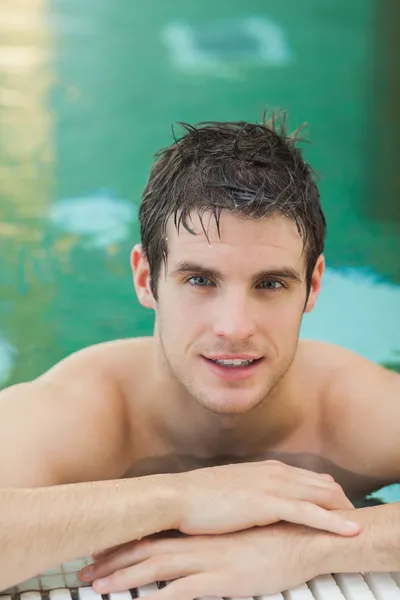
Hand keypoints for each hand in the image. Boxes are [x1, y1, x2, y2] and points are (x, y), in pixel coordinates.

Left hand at [80, 524, 324, 596]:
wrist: (305, 538)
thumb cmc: (275, 537)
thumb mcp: (240, 536)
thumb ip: (216, 540)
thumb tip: (197, 546)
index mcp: (201, 532)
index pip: (154, 536)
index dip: (125, 545)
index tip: (101, 553)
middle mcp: (198, 544)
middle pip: (146, 552)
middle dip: (113, 563)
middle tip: (86, 574)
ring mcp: (209, 561)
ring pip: (156, 571)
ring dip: (124, 580)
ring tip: (97, 589)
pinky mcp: (223, 581)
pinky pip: (183, 593)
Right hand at [174, 460, 358, 535]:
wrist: (177, 497)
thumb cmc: (200, 498)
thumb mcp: (233, 491)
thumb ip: (253, 494)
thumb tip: (262, 504)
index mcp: (267, 470)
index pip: (309, 479)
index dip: (328, 494)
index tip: (339, 508)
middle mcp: (275, 473)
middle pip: (323, 485)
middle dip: (342, 502)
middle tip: (355, 518)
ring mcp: (273, 486)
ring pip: (322, 496)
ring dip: (344, 510)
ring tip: (360, 524)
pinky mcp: (268, 504)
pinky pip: (311, 513)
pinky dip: (333, 521)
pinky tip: (350, 529)